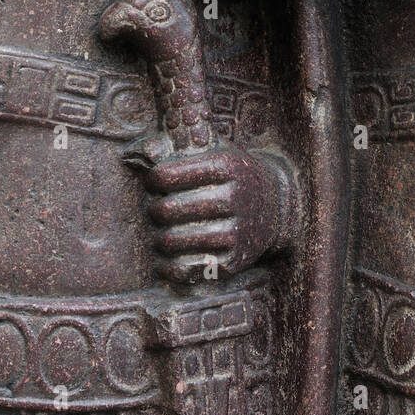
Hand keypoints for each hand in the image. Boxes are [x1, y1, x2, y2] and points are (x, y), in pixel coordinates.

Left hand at [142, 142, 300, 283]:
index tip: (155, 183)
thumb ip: (182, 146)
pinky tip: (167, 259)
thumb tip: (139, 152)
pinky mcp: (234, 260)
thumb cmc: (233, 176)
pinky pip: (187, 268)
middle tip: (158, 210)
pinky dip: (169, 266)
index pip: (167, 175)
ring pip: (173, 241)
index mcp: (226, 166)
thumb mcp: (218, 151)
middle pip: (167, 209)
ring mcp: (236, 231)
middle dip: (155, 210)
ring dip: (159, 239)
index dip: (153, 180)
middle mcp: (233, 198)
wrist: (276, 205)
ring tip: (162, 234)